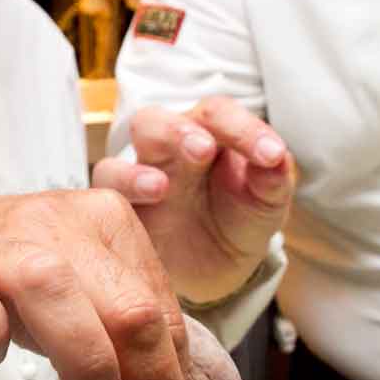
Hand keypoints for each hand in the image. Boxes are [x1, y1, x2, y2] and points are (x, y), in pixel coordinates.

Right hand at [92, 98, 295, 304]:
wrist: (224, 266)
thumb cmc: (241, 216)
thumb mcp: (267, 199)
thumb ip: (273, 178)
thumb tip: (277, 159)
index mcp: (206, 133)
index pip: (216, 113)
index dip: (242, 128)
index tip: (271, 155)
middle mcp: (164, 152)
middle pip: (152, 123)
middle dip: (174, 132)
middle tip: (201, 149)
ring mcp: (137, 186)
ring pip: (113, 166)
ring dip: (133, 175)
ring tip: (161, 187)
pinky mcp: (122, 222)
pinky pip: (102, 212)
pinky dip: (116, 211)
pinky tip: (141, 220)